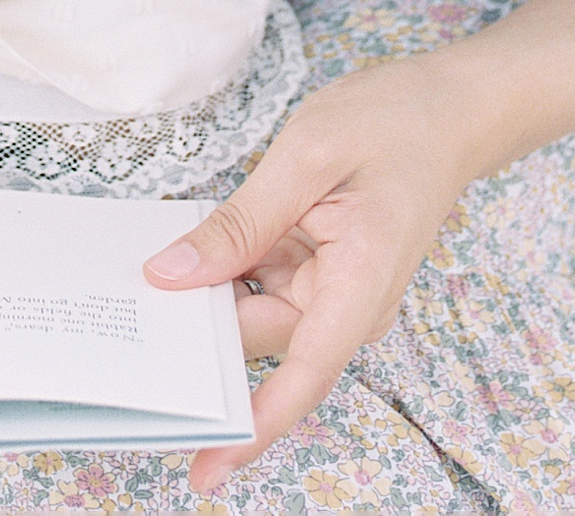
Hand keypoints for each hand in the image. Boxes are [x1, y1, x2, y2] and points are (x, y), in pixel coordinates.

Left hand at [144, 52, 482, 493]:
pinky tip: (193, 243)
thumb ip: (240, 221)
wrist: (446, 108)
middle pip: (261, 336)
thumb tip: (172, 276)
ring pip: (254, 310)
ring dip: (211, 292)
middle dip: (201, 326)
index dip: (253, 425)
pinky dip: (228, 267)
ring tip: (151, 265)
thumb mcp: (306, 156)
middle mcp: (349, 303)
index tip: (206, 466)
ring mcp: (335, 290)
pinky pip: (261, 282)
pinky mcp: (320, 270)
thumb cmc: (393, 123)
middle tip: (128, 307)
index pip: (304, 373)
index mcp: (360, 284)